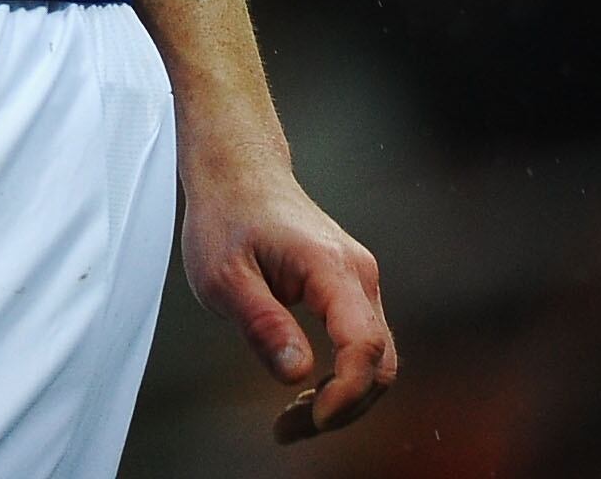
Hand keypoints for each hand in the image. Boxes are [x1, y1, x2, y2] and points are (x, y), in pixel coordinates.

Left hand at [177, 140, 395, 441]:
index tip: (311, 419)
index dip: (345, 392)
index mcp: (330, 267)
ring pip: (375, 357)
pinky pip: (361, 343)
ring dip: (343, 396)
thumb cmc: (225, 215)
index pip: (362, 344)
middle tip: (291, 429)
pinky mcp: (350, 289)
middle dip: (344, 407)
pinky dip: (341, 375)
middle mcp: (358, 275)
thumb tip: (297, 375)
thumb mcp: (221, 274)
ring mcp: (359, 281)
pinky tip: (305, 389)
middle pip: (379, 361)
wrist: (238, 172)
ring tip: (292, 418)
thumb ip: (260, 322)